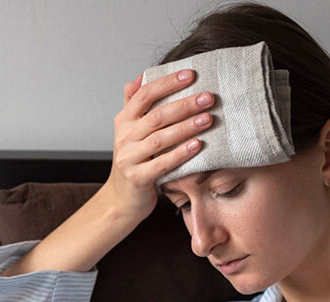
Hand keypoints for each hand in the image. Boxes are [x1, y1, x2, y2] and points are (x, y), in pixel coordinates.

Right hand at [99, 70, 215, 221]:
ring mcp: (129, 158)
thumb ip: (134, 103)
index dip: (167, 83)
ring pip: (160, 139)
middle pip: (156, 116)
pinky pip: (162, 163)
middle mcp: (124, 137)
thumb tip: (141, 76)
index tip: (190, 74)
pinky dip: (181, 153)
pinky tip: (197, 145)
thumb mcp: (129, 130)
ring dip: (186, 127)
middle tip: (208, 98)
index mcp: (124, 121)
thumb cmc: (133, 160)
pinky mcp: (137, 178)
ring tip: (208, 119)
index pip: (145, 95)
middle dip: (184, 105)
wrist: (121, 198)